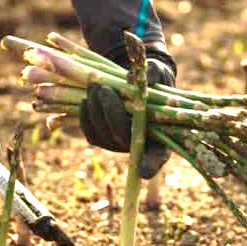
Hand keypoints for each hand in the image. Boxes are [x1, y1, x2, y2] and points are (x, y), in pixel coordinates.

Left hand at [79, 50, 175, 178]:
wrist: (136, 85)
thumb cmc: (156, 83)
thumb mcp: (160, 75)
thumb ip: (155, 74)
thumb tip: (138, 77)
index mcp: (161, 137)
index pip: (157, 157)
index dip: (150, 164)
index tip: (145, 171)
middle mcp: (139, 147)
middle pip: (122, 139)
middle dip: (111, 113)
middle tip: (105, 89)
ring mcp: (118, 145)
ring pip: (102, 134)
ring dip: (95, 110)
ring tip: (95, 86)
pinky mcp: (102, 139)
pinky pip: (90, 133)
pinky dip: (85, 116)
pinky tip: (86, 99)